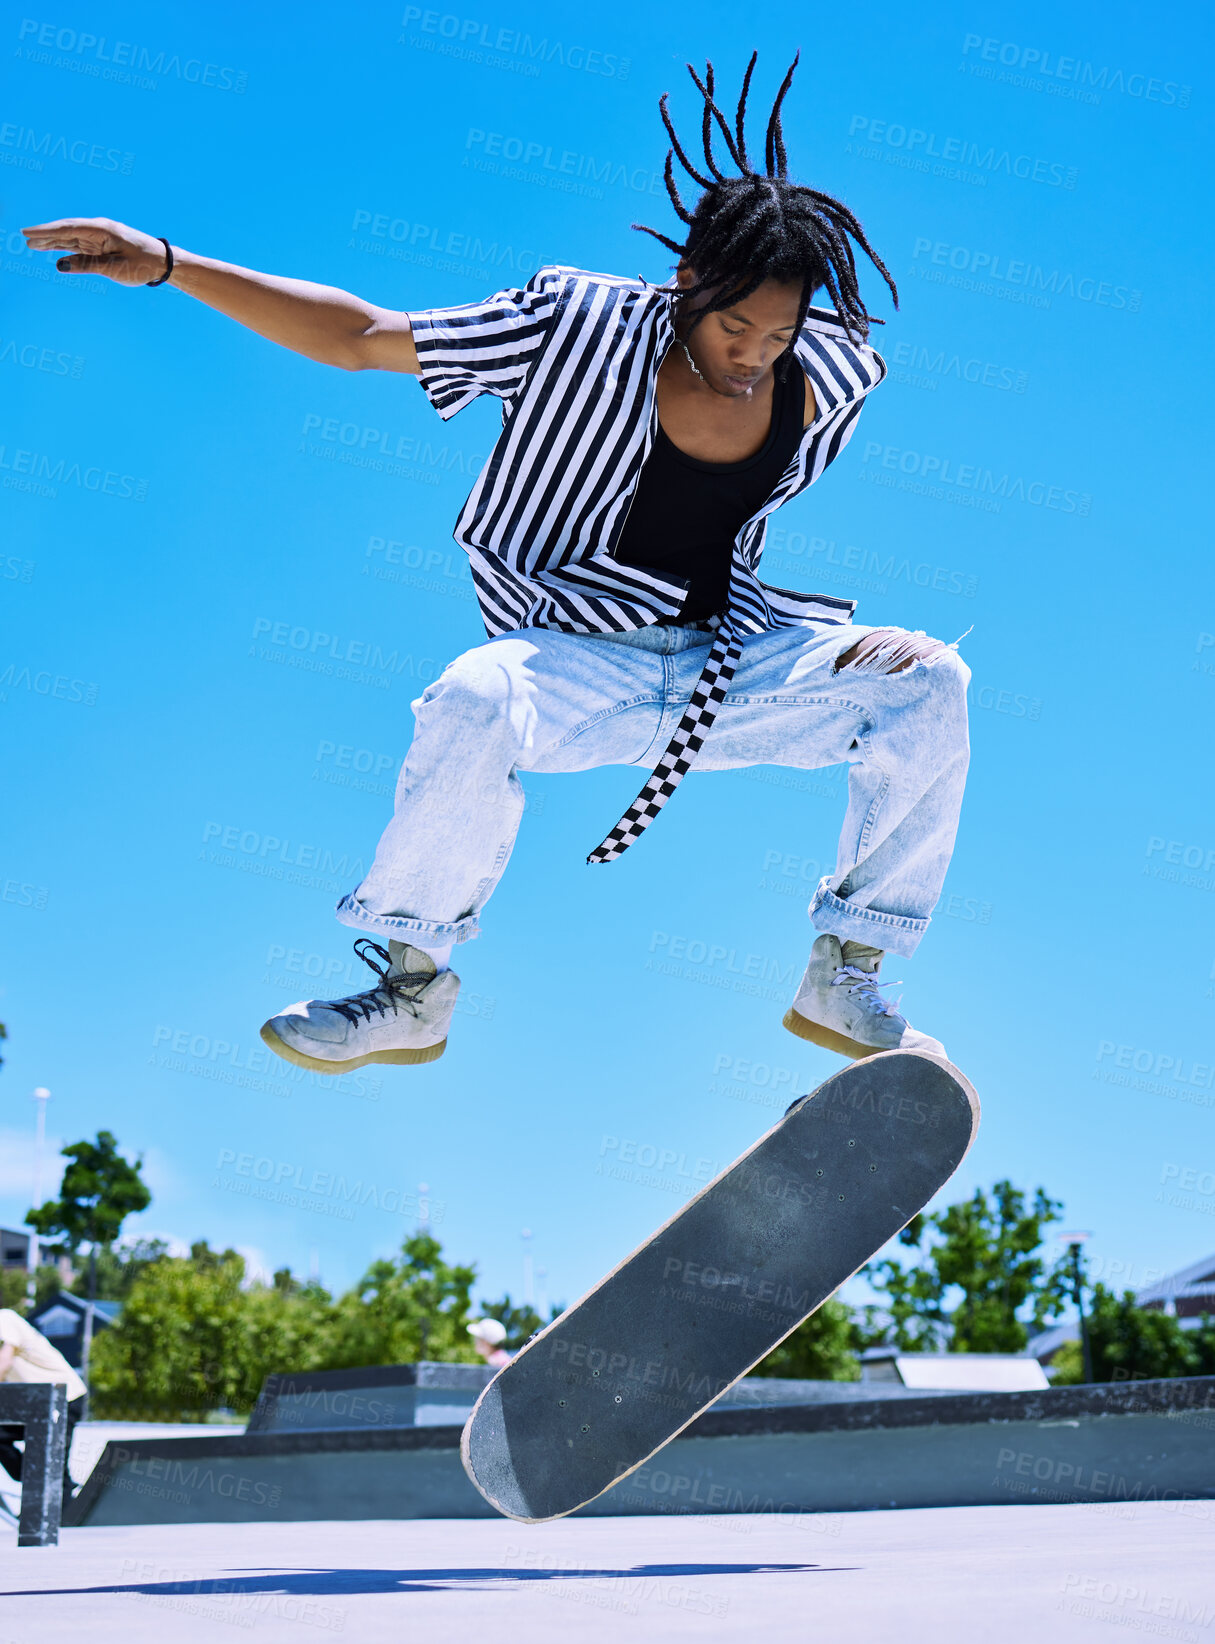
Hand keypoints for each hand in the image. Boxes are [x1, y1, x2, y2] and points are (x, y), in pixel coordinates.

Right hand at [21, 217, 169, 285]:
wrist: (162, 262)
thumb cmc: (142, 264)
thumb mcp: (115, 268)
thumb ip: (87, 265)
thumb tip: (61, 264)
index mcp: (102, 230)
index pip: (68, 229)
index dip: (46, 231)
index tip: (28, 233)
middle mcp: (98, 230)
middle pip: (66, 231)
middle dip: (45, 235)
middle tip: (25, 239)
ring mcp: (100, 237)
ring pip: (71, 238)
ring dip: (53, 241)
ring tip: (33, 245)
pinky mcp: (103, 246)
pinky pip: (80, 246)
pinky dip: (66, 248)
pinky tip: (54, 252)